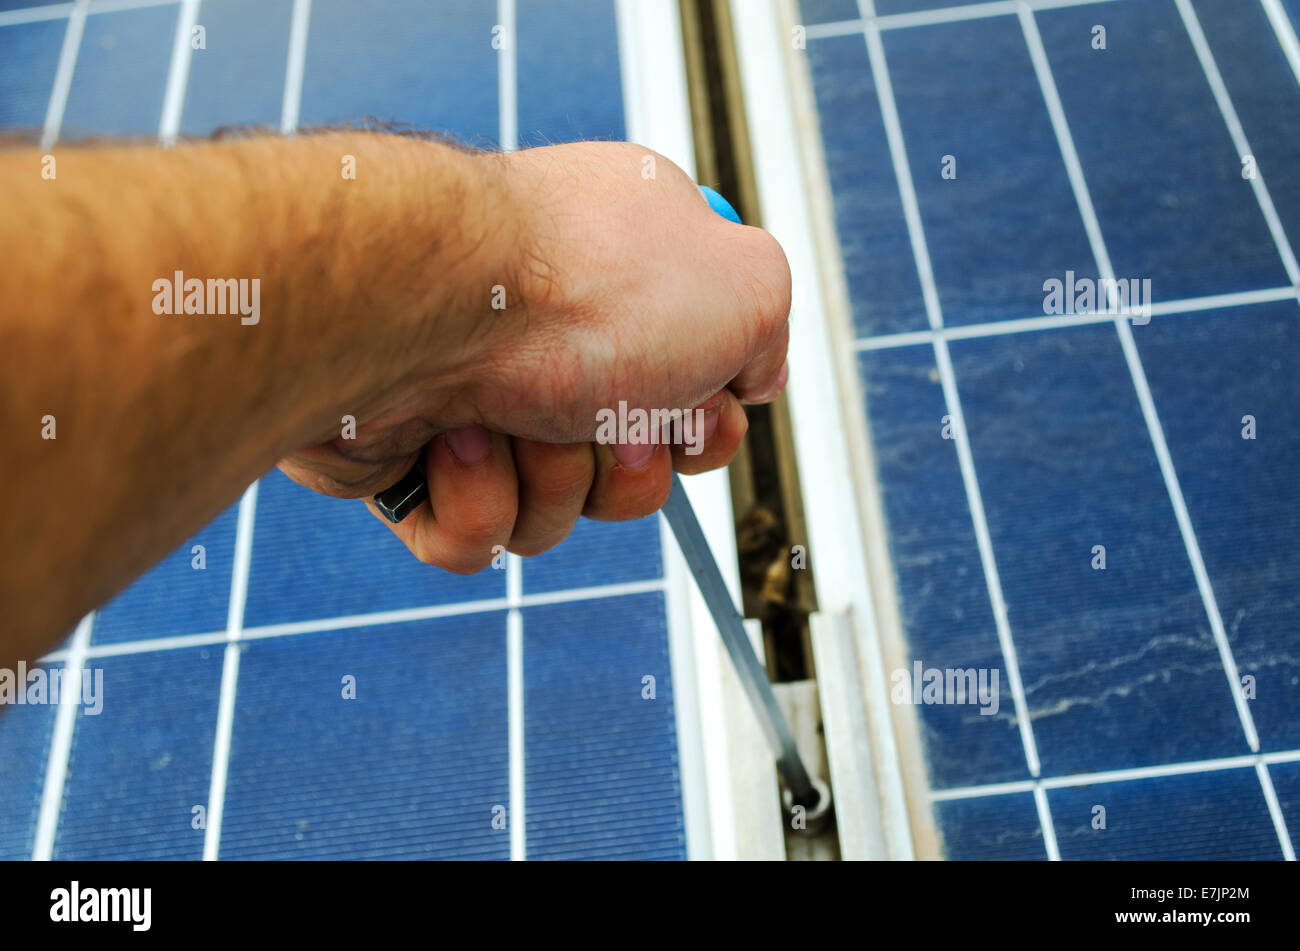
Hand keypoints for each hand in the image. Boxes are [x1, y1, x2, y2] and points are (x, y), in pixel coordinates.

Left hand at [278, 140, 790, 571]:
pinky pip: (477, 537)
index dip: (705, 426)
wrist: (424, 306)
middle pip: (630, 468)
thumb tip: (748, 382)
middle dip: (630, 466)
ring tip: (515, 415)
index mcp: (630, 282)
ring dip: (554, 479)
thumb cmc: (581, 288)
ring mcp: (482, 396)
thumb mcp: (748, 288)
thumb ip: (769, 336)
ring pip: (555, 510)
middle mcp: (555, 337)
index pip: (694, 393)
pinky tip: (454, 441)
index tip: (695, 407)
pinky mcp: (413, 461)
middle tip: (607, 417)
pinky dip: (478, 502)